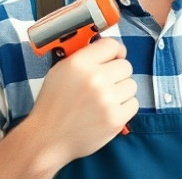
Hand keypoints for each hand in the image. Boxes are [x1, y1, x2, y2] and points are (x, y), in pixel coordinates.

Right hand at [26, 38, 137, 162]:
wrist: (48, 137)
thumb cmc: (53, 105)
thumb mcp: (60, 71)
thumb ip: (84, 58)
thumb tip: (109, 50)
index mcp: (80, 64)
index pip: (112, 45)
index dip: (115, 50)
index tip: (114, 56)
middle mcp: (95, 79)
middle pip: (125, 65)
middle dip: (117, 73)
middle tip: (105, 83)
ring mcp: (107, 100)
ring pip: (131, 84)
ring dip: (121, 91)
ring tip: (105, 99)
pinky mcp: (115, 119)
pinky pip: (134, 104)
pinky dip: (124, 107)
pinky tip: (108, 110)